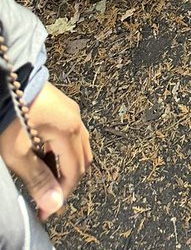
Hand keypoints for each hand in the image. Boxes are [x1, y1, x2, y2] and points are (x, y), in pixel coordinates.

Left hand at [0, 83, 91, 220]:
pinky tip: (43, 157)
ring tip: (43, 179)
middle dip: (65, 182)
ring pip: (78, 148)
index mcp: (70, 132)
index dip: (61, 195)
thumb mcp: (19, 152)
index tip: (45, 212)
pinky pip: (71, 136)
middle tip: (45, 198)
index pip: (74, 172)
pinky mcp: (64, 108)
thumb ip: (37, 179)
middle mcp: (76, 121)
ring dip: (64, 167)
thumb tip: (53, 205)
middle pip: (81, 161)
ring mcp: (71, 112)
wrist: (9, 79)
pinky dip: (62, 152)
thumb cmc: (11, 114)